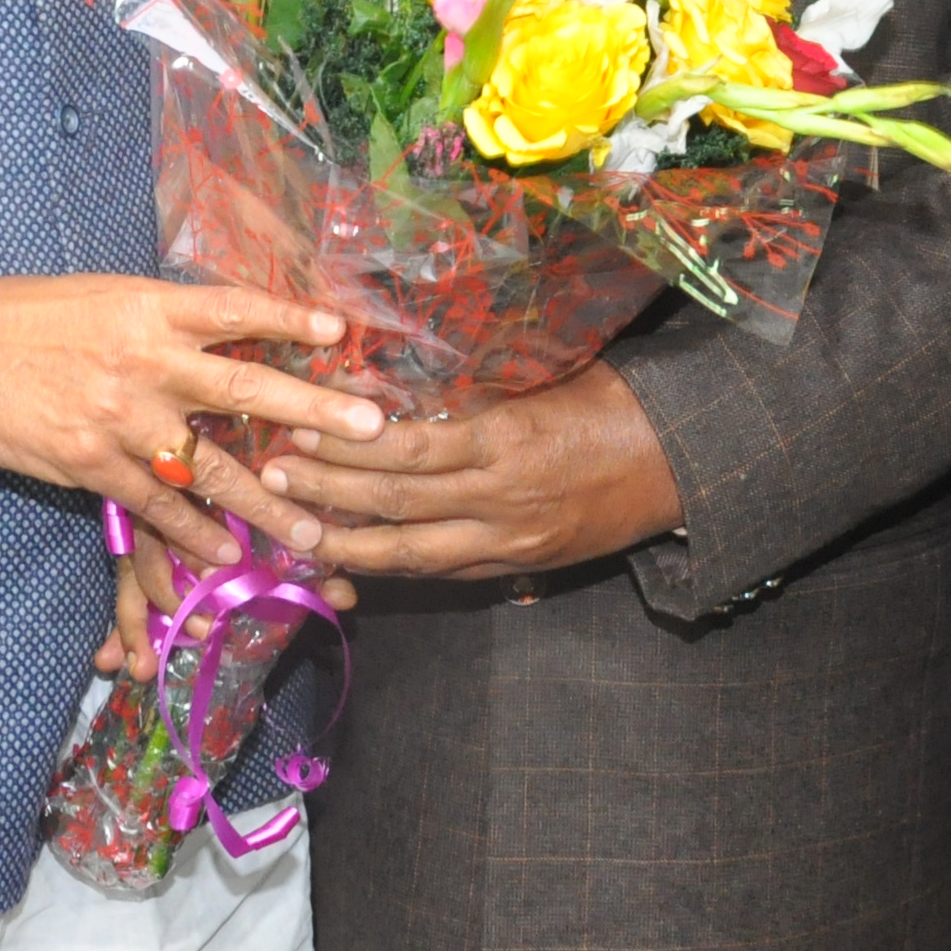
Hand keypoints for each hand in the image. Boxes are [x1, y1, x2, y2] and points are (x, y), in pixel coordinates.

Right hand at [0, 269, 379, 571]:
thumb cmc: (24, 317)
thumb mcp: (103, 298)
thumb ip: (163, 319)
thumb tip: (220, 329)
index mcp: (149, 307)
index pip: (236, 308)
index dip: (291, 319)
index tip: (343, 332)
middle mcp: (144, 360)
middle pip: (246, 386)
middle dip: (314, 410)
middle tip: (372, 429)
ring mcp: (119, 415)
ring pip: (208, 465)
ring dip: (267, 501)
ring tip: (314, 531)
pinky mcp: (89, 462)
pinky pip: (154, 505)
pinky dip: (193, 532)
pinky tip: (227, 552)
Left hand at [257, 360, 683, 578]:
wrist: (680, 459)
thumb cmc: (612, 400)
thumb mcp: (543, 376)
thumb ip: (474, 389)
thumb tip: (397, 381)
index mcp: (507, 439)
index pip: (408, 449)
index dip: (347, 446)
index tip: (299, 429)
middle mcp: (501, 499)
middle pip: (396, 504)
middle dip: (327, 493)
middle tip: (270, 477)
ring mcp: (510, 541)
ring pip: (411, 554)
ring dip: (346, 543)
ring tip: (294, 530)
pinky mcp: (519, 564)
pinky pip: (443, 573)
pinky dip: (392, 567)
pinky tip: (351, 560)